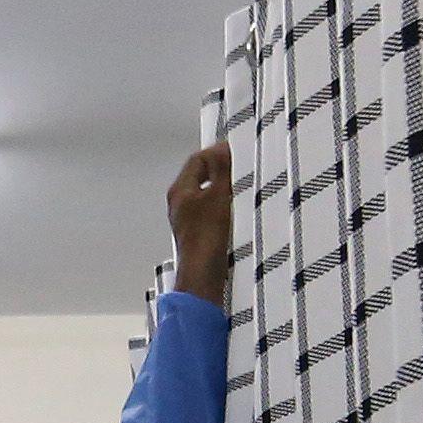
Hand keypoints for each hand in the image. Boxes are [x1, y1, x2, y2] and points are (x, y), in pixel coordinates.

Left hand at [165, 141, 234, 306]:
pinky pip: (210, 210)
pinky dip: (224, 205)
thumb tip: (222, 148)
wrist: (203, 274)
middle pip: (200, 176)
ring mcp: (187, 219)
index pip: (197, 160)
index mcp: (180, 190)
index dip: (216, 152)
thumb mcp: (218, 196)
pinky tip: (237, 210)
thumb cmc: (207, 235)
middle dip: (220, 168)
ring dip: (223, 187)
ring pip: (206, 194)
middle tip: (240, 165)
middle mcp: (180, 203)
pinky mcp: (197, 233)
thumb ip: (220, 170)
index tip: (235, 150)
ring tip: (242, 185)